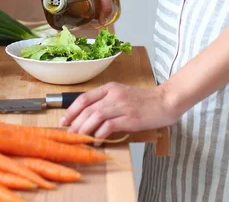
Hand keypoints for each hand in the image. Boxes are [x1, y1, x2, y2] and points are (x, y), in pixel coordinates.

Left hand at [60, 82, 179, 139]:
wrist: (165, 102)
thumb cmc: (143, 101)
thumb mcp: (121, 96)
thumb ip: (106, 103)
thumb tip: (87, 118)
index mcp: (110, 87)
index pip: (84, 97)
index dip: (71, 110)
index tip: (63, 120)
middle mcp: (114, 94)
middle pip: (87, 108)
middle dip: (75, 122)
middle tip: (69, 133)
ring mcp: (122, 105)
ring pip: (96, 116)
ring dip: (85, 129)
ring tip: (79, 138)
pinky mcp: (130, 118)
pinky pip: (109, 126)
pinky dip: (100, 134)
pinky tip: (97, 141)